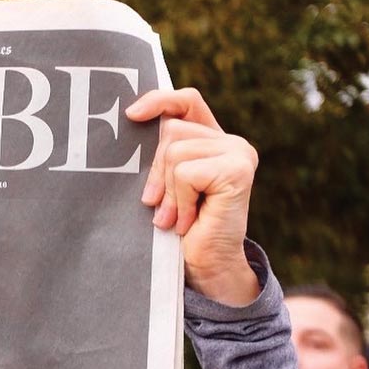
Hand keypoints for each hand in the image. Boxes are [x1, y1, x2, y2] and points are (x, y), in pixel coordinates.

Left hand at [126, 87, 259, 305]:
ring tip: (175, 217)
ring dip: (168, 192)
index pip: (186, 102)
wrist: (206, 267)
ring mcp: (238, 153)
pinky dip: (180, 201)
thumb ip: (161, 155)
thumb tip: (130, 123)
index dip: (158, 101)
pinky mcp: (238, 170)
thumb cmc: (180, 229)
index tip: (131, 115)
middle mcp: (231, 142)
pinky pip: (186, 173)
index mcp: (212, 140)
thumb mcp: (165, 185)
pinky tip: (188, 221)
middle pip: (171, 131)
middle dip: (156, 172)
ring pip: (175, 152)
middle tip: (158, 205)